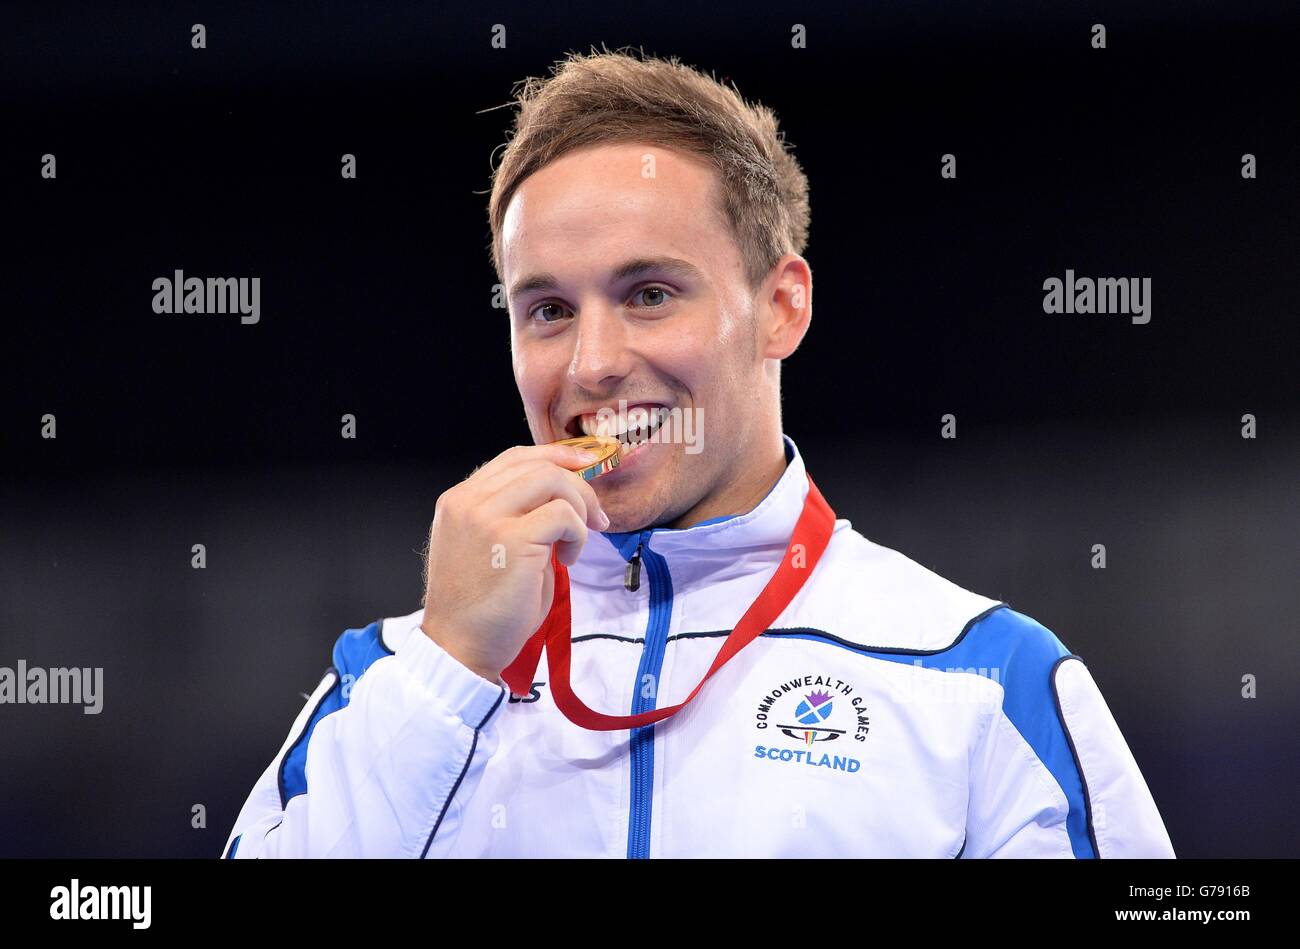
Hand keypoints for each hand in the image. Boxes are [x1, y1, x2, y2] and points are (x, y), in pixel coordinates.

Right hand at [419, 443, 609, 682]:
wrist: (461, 647)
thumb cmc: (482, 608)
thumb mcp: (492, 547)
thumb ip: (517, 517)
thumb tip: (562, 501)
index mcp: (460, 501)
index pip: (514, 458)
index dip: (556, 457)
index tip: (586, 468)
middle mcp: (469, 502)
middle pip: (538, 465)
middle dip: (579, 486)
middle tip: (596, 519)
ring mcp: (487, 517)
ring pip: (552, 480)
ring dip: (579, 508)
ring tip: (576, 544)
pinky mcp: (511, 539)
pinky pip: (562, 514)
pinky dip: (577, 534)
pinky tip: (568, 560)